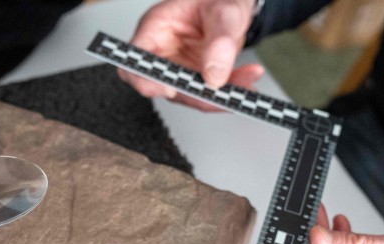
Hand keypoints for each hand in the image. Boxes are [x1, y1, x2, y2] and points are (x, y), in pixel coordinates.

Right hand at [120, 0, 264, 110]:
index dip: (147, 80)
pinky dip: (230, 91)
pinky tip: (247, 80)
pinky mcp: (195, 76)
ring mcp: (178, 67)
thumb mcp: (224, 10)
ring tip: (246, 80)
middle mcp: (162, 51)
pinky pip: (208, 92)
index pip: (136, 62)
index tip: (169, 89)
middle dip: (196, 94)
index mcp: (155, 29)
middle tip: (222, 94)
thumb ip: (220, 40)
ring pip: (189, 94)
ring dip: (218, 94)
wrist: (233, 1)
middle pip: (164, 86)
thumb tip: (214, 74)